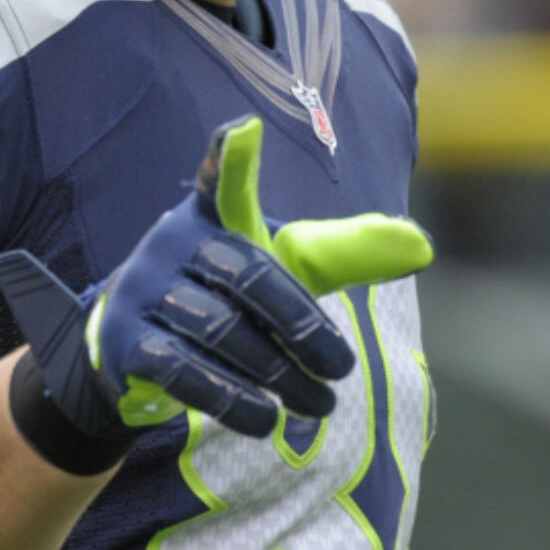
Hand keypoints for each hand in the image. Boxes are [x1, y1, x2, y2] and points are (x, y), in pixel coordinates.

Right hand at [0, 114, 433, 443]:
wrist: (129, 350)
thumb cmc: (221, 297)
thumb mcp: (275, 268)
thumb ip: (338, 255)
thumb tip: (421, 245)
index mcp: (208, 214)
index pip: (217, 178)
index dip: (228, 157)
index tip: (244, 130)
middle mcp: (170, 242)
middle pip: (247, 273)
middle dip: (302, 325)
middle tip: (343, 367)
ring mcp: (143, 291)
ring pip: (221, 330)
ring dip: (278, 373)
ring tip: (320, 403)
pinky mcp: (127, 342)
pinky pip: (186, 373)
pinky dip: (234, 400)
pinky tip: (268, 419)